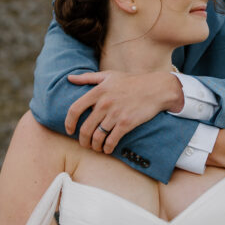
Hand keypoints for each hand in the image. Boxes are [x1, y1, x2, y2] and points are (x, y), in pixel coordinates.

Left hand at [65, 71, 182, 153]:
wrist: (156, 88)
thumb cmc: (132, 81)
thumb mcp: (109, 75)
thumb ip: (88, 77)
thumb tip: (69, 78)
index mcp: (98, 91)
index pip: (75, 109)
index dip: (69, 122)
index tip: (69, 130)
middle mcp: (104, 103)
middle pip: (85, 128)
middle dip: (83, 140)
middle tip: (85, 144)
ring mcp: (115, 114)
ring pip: (97, 137)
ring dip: (95, 146)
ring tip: (96, 148)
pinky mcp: (126, 123)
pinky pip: (111, 140)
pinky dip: (107, 148)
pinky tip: (107, 149)